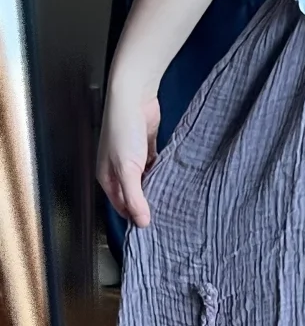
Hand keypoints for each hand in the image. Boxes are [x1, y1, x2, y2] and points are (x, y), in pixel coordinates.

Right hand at [97, 75, 161, 228]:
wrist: (133, 97)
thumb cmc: (123, 131)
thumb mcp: (127, 169)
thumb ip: (134, 197)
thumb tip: (141, 223)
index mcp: (107, 177)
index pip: (121, 206)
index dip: (135, 216)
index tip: (154, 228)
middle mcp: (118, 169)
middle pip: (134, 194)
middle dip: (148, 204)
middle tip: (169, 216)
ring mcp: (133, 158)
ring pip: (147, 180)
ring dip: (158, 188)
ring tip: (175, 201)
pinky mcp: (147, 147)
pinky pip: (156, 166)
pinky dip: (163, 173)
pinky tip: (175, 180)